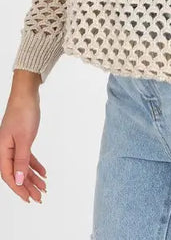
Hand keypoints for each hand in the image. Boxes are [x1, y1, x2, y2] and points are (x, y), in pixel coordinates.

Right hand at [0, 81, 46, 203]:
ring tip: (43, 188)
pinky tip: (43, 172)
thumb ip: (21, 160)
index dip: (18, 189)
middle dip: (28, 186)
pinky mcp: (21, 139)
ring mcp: (13, 144)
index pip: (9, 175)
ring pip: (22, 166)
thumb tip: (18, 180)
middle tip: (39, 198)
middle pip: (16, 173)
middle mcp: (5, 149)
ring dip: (32, 177)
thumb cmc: (23, 113)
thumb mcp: (24, 139)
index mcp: (2, 150)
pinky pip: (27, 156)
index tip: (29, 198)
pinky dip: (35, 165)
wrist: (26, 94)